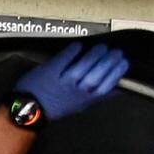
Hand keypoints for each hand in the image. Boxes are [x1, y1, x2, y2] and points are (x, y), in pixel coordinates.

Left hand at [15, 40, 130, 122]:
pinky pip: (63, 60)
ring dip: (94, 55)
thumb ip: (96, 96)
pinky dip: (72, 51)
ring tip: (102, 46)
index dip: (117, 74)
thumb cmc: (56, 106)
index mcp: (84, 101)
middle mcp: (75, 92)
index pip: (106, 87)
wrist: (28, 109)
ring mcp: (62, 81)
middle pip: (97, 76)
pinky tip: (79, 45)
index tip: (125, 62)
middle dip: (109, 62)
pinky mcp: (49, 72)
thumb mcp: (79, 106)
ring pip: (83, 67)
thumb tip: (118, 89)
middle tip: (116, 51)